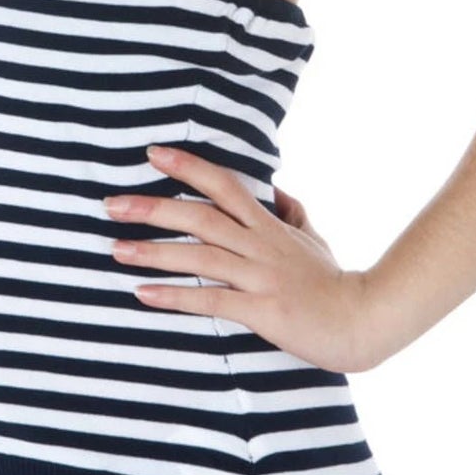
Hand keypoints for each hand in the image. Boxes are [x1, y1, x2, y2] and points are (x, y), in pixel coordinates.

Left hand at [105, 143, 369, 374]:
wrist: (364, 320)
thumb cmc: (335, 282)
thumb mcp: (314, 239)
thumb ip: (293, 214)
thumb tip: (278, 191)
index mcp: (269, 226)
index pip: (224, 185)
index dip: (188, 167)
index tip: (152, 154)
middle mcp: (260, 245)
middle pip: (201, 217)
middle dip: (154, 208)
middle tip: (112, 203)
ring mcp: (261, 277)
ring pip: (200, 257)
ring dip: (154, 252)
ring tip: (115, 248)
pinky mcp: (262, 310)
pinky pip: (212, 300)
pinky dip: (175, 296)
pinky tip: (143, 294)